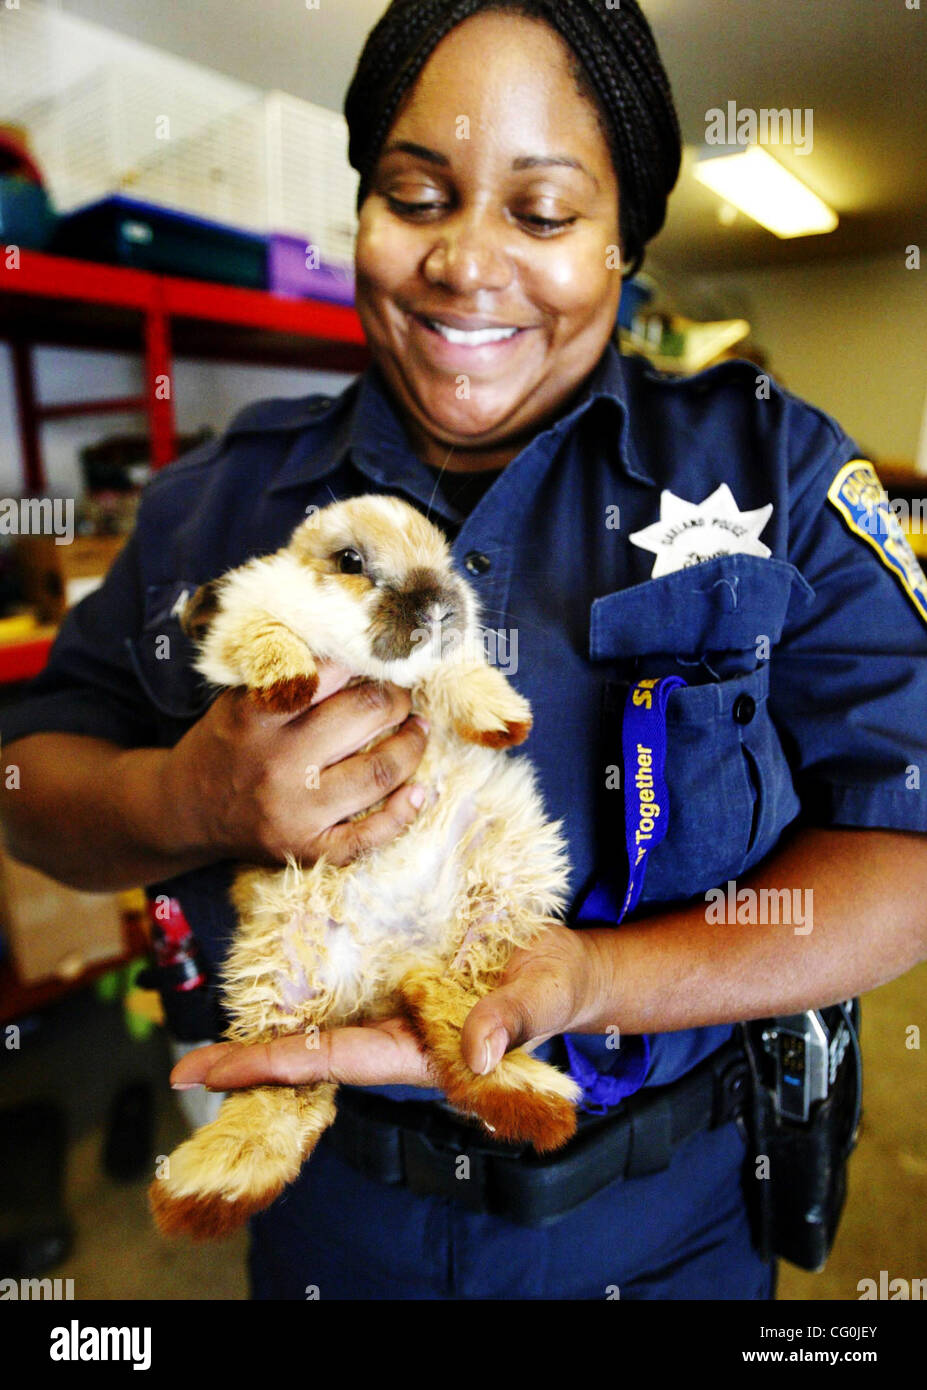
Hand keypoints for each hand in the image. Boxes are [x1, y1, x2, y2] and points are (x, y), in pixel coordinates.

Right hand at [163, 660, 430, 866]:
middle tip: (401, 694)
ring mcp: (294, 812)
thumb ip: (290, 675)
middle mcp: (276, 764)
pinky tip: (421, 790)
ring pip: (378, 773)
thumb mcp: (240, 697)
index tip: (377, 658)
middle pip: (363, 717)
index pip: (328, 674)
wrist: (184, 811)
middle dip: (395, 698)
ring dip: (411, 746)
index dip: (362, 662)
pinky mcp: (305, 850)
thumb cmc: (226, 743)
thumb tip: (358, 649)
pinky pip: (369, 836)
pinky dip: (403, 813)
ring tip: (418, 729)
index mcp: (256, 716)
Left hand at [169, 924, 606, 1091]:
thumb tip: (476, 1051)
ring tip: (212, 1041)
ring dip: (272, 1031)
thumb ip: (510, 1023)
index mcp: (418, 1050)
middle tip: (186, 1068)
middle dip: (251, 1063)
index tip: (212, 1074)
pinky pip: (347, 992)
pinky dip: (307, 992)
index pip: (332, 1059)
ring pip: (323, 1025)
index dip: (271, 1066)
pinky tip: (277, 983)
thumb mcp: (540, 999)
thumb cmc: (556, 989)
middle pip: (312, 1052)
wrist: (567, 968)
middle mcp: (396, 1035)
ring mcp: (396, 1010)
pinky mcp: (404, 982)